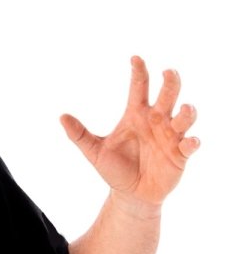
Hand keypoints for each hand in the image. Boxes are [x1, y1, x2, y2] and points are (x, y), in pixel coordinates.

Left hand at [60, 56, 199, 212]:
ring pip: (185, 116)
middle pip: (168, 95)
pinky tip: (188, 141)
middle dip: (171, 82)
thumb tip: (62, 117)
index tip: (135, 58)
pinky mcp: (180, 154)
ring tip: (184, 109)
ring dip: (187, 111)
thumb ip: (80, 135)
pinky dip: (192, 141)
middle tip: (168, 72)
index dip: (139, 72)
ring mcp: (171, 136)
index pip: (140, 87)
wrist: (130, 195)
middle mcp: (157, 120)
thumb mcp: (94, 152)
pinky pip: (190, 144)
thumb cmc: (114, 169)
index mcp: (136, 114)